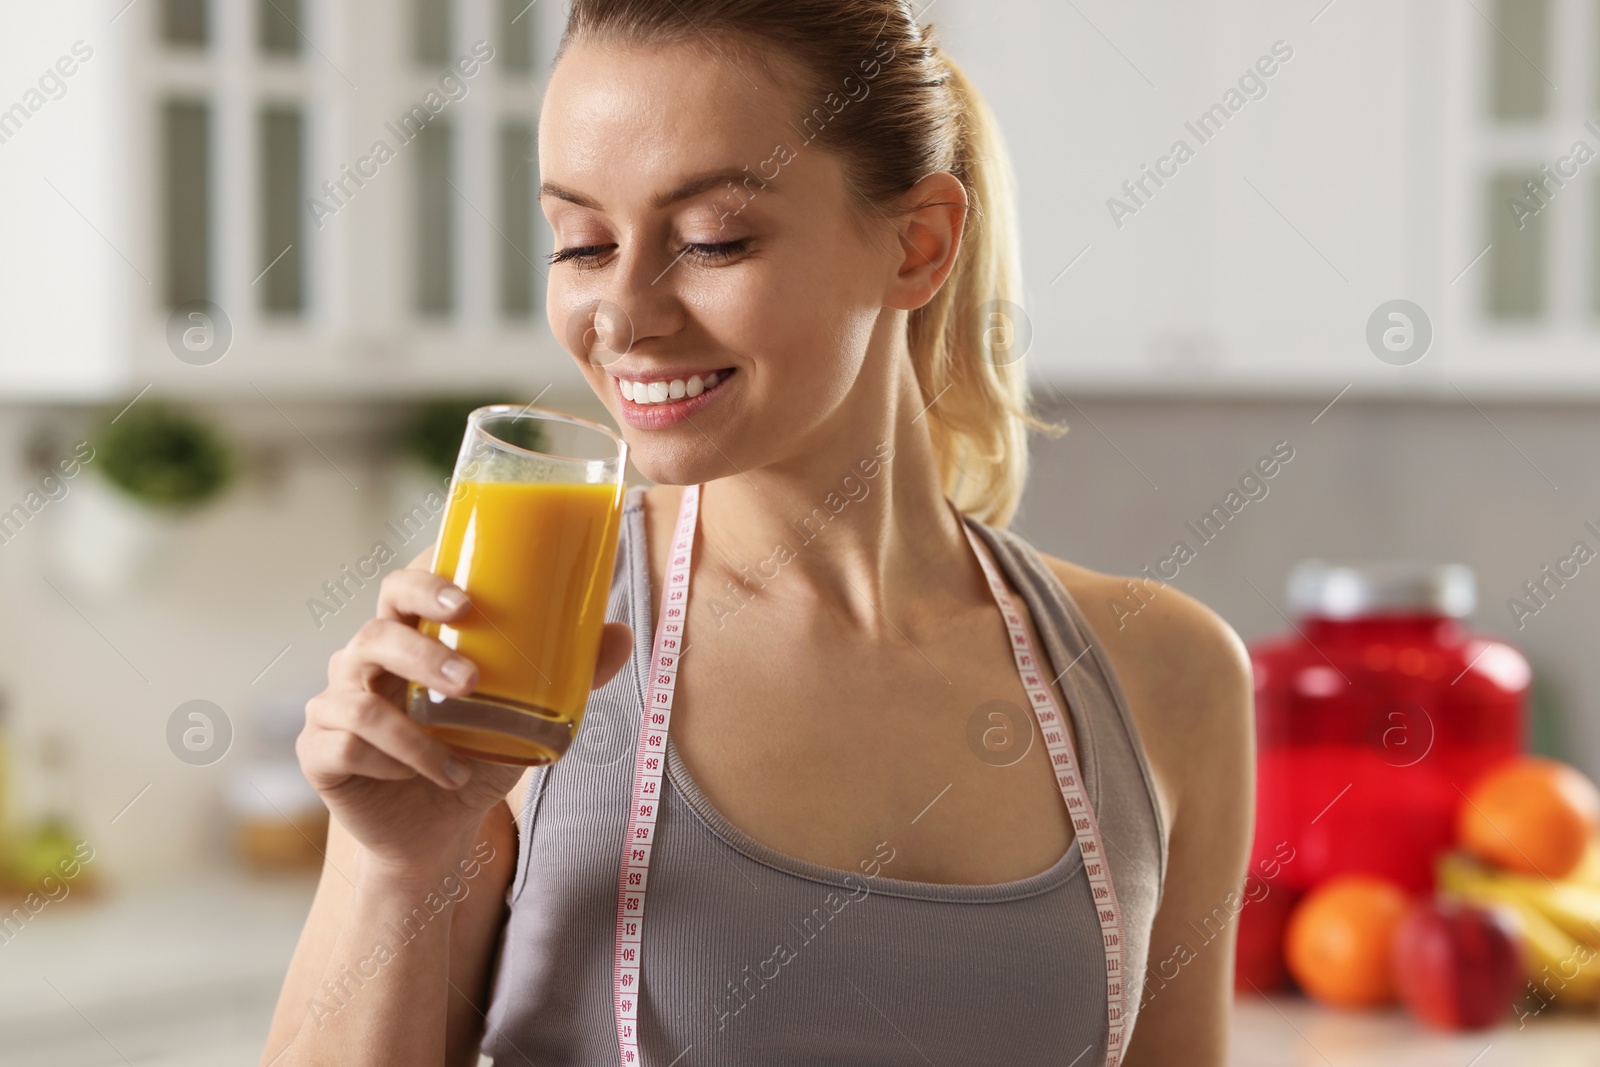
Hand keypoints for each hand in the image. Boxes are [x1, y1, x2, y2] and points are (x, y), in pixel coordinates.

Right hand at [297, 548, 632, 881]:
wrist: (438, 833)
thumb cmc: (476, 754)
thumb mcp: (528, 717)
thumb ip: (570, 676)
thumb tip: (620, 635)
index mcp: (409, 636)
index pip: (401, 588)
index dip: (424, 581)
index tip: (466, 598)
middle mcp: (364, 661)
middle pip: (375, 632)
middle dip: (423, 651)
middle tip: (472, 680)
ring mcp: (335, 704)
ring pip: (356, 696)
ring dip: (412, 729)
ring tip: (460, 760)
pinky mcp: (321, 751)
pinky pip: (344, 744)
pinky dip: (392, 762)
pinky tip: (431, 778)